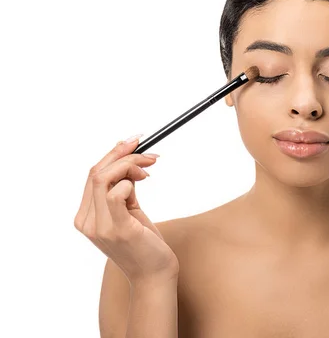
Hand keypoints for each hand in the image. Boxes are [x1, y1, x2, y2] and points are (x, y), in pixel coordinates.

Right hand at [74, 134, 178, 283]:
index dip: (112, 153)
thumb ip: (123, 190)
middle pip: (96, 172)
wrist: (154, 275)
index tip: (133, 141)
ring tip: (150, 166)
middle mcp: (87, 221)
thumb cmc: (144, 243)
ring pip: (104, 178)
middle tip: (147, 150)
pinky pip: (117, 193)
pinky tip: (143, 182)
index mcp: (85, 217)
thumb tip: (129, 161)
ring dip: (130, 163)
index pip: (92, 175)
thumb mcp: (129, 212)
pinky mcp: (118, 229)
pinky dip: (130, 181)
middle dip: (123, 153)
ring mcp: (99, 227)